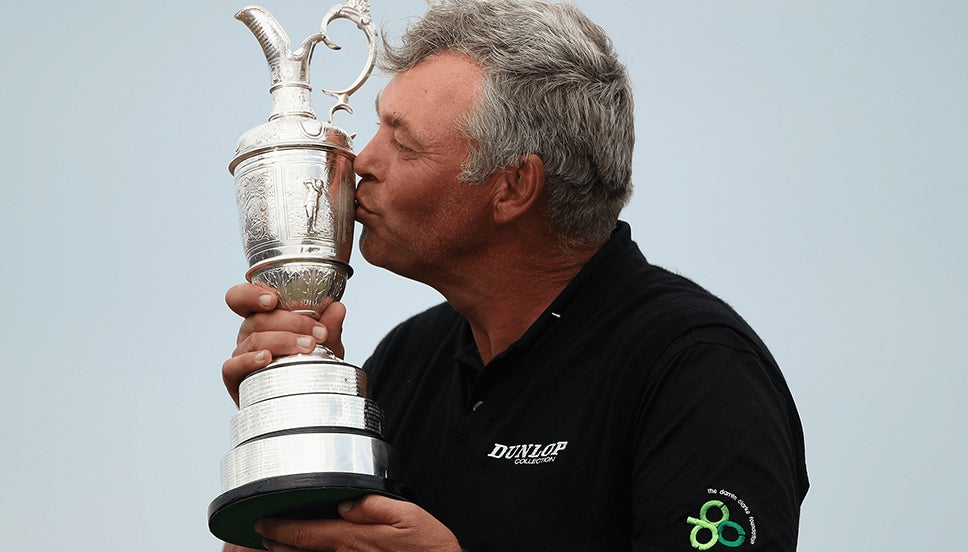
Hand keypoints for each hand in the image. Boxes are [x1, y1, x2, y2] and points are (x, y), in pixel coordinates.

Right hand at [221, 282, 346, 404]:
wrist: (306, 400)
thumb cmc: (311, 365)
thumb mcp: (325, 344)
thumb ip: (330, 326)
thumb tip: (337, 308)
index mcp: (263, 317)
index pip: (244, 298)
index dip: (252, 293)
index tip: (274, 299)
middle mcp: (249, 333)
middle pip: (257, 319)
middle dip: (291, 322)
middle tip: (319, 333)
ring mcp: (241, 355)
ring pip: (253, 340)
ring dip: (283, 340)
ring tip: (308, 346)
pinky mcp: (236, 378)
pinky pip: (233, 366)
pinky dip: (249, 360)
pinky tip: (266, 359)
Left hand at [256, 495, 461, 551]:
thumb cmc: (426, 548)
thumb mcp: (405, 515)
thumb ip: (372, 506)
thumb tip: (344, 504)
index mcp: (352, 539)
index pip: (305, 532)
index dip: (278, 528)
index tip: (261, 523)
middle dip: (277, 543)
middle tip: (262, 535)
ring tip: (275, 547)